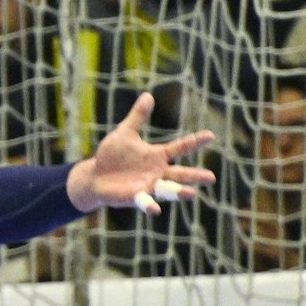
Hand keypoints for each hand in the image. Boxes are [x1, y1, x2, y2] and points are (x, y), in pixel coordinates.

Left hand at [67, 92, 215, 214]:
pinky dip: (150, 205)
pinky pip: (145, 202)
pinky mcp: (135, 197)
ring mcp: (148, 186)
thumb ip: (138, 117)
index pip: (181, 147)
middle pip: (180, 174)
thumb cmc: (111, 156)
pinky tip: (156, 210)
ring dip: (179, 193)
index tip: (211, 136)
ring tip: (191, 194)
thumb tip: (148, 95)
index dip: (195, 142)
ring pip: (168, 190)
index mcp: (158, 156)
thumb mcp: (125, 133)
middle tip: (211, 178)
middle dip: (194, 176)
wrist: (94, 176)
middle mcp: (158, 172)